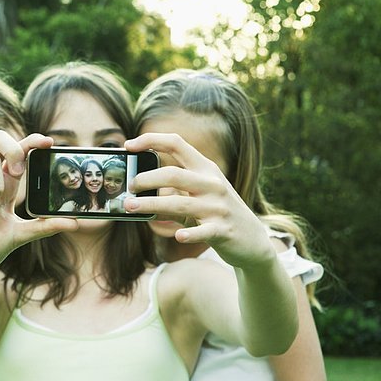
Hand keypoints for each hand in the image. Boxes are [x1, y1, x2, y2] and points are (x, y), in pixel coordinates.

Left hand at [124, 133, 273, 267]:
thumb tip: (139, 185)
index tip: (129, 144)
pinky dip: (190, 233)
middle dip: (146, 179)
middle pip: (174, 174)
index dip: (151, 140)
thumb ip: (175, 187)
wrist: (252, 240)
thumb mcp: (200, 192)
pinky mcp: (223, 230)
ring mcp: (218, 207)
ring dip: (152, 205)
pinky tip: (178, 236)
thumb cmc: (217, 212)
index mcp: (205, 169)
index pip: (177, 144)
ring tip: (130, 207)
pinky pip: (203, 230)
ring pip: (180, 203)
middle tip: (129, 187)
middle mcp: (212, 184)